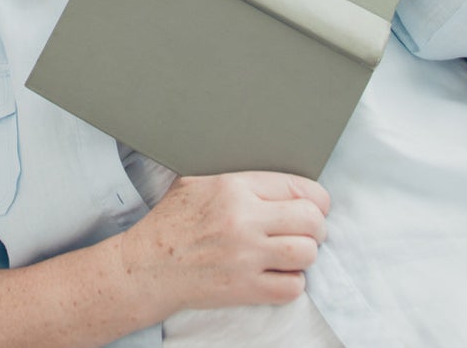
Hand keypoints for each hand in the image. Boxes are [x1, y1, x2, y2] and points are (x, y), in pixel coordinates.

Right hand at [119, 172, 328, 315]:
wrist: (149, 265)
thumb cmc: (172, 221)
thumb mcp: (197, 181)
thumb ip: (237, 177)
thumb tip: (273, 177)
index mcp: (234, 187)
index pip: (299, 187)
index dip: (316, 198)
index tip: (315, 206)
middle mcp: (244, 220)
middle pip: (311, 220)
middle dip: (316, 226)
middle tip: (308, 230)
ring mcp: (246, 256)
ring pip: (307, 253)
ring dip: (306, 254)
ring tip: (293, 252)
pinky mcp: (245, 289)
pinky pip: (292, 287)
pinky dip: (292, 282)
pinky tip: (279, 274)